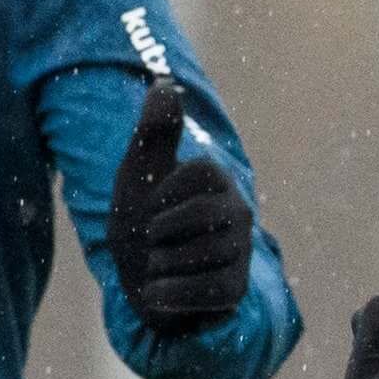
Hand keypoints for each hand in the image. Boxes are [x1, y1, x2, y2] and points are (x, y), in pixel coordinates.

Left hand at [107, 79, 252, 337]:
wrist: (140, 281)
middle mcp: (238, 211)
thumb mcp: (139, 174)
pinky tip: (157, 292)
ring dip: (161, 265)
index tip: (150, 207)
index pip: (198, 172)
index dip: (161, 193)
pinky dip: (171, 294)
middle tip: (153, 241)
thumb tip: (164, 84)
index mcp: (216, 179)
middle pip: (198, 215)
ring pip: (200, 255)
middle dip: (160, 232)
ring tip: (158, 266)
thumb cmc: (140, 222)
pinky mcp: (234, 289)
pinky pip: (207, 291)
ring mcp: (239, 252)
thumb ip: (155, 132)